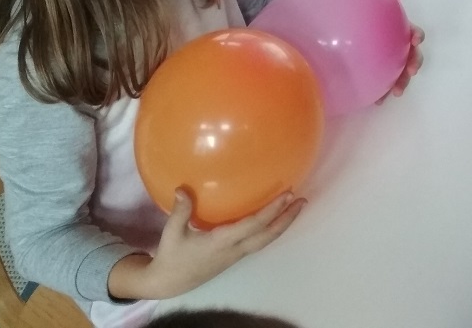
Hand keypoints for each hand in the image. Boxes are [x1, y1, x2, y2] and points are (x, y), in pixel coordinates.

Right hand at [109, 190, 303, 299]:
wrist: (170, 283)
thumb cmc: (172, 256)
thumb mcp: (172, 233)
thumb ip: (180, 211)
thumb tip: (182, 189)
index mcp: (222, 242)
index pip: (253, 225)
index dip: (272, 211)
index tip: (287, 195)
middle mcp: (234, 249)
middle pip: (268, 236)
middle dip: (287, 219)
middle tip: (302, 200)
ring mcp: (236, 254)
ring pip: (266, 240)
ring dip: (282, 224)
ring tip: (295, 206)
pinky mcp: (234, 256)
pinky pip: (258, 241)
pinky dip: (271, 228)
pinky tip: (274, 217)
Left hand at [378, 0, 423, 101]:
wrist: (347, 42)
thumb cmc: (368, 22)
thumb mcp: (377, 8)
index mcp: (401, 34)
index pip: (413, 33)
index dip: (417, 36)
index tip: (415, 38)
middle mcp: (400, 50)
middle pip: (413, 57)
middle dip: (415, 63)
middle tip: (412, 69)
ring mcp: (392, 65)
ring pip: (402, 75)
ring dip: (403, 82)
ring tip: (397, 91)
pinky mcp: (381, 78)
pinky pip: (385, 87)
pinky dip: (383, 94)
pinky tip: (377, 102)